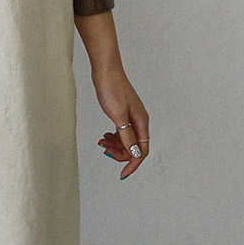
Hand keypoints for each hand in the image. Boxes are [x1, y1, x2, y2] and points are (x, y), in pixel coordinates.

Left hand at [91, 23, 149, 175]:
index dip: (133, 164)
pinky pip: (122, 131)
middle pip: (134, 147)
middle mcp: (140, 120)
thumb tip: (135, 154)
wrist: (106, 70)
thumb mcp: (118, 116)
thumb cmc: (112, 90)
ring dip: (115, 145)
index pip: (142, 151)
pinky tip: (104, 136)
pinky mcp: (124, 112)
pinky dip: (114, 137)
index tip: (122, 174)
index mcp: (141, 122)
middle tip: (105, 150)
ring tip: (102, 142)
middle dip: (120, 153)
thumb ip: (127, 135)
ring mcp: (132, 116)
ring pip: (127, 139)